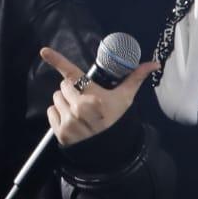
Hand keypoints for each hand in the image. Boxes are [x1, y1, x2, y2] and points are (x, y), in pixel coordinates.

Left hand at [39, 47, 159, 147]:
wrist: (109, 148)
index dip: (57, 59)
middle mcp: (79, 108)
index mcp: (93, 96)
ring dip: (64, 101)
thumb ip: (135, 78)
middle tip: (84, 99)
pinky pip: (51, 112)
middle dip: (72, 90)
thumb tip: (154, 63)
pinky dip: (58, 114)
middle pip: (64, 85)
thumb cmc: (116, 119)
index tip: (43, 51)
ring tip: (78, 110)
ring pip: (56, 98)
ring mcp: (68, 120)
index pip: (72, 74)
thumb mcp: (125, 98)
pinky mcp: (60, 132)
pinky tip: (71, 119)